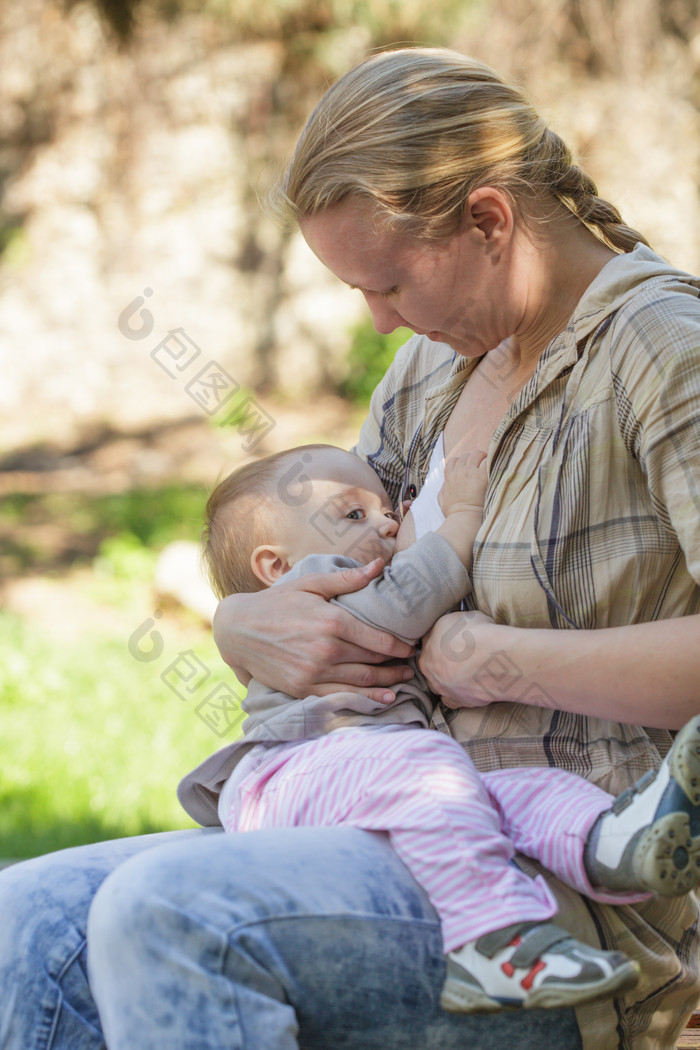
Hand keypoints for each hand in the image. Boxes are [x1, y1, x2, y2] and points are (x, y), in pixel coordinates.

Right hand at [213, 559, 414, 702]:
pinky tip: (383, 699)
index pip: (378, 639)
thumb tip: (379, 567)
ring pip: (361, 681)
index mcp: (332, 621)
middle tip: (411, 665)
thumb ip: (347, 579)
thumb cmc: (276, 602)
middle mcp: (326, 649)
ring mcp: (314, 672)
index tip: (412, 647)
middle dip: (396, 664)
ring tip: (402, 681)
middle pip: (373, 661)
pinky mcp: (302, 688)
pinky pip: (341, 697)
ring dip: (387, 683)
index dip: (400, 646)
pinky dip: (366, 700)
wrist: (238, 629)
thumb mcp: (310, 584)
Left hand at [418, 609, 505, 706]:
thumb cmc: (479, 634)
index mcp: (429, 640)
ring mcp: (439, 684)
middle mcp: (429, 663)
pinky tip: (467, 689)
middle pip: (431, 662)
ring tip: (466, 673)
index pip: (431, 639)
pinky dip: (456, 695)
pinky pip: (450, 700)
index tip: (456, 641)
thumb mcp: (466, 617)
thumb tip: (464, 626)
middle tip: (462, 657)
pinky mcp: (453, 700)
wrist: (490, 659)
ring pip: (437, 682)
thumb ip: (458, 624)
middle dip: (443, 660)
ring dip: (447, 679)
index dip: (444, 640)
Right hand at [439, 449, 487, 517]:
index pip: (453, 460)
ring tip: (489, 463)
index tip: (467, 466)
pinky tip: (494, 467)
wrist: (464, 518)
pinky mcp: (482, 476)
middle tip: (481, 464)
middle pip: (466, 456)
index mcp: (449, 477)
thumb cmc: (453, 514)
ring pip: (477, 454)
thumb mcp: (442, 501)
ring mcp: (470, 473)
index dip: (461, 461)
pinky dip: (490, 462)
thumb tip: (445, 484)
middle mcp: (459, 472)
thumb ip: (443, 490)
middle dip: (473, 458)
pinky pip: (487, 462)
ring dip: (483, 457)